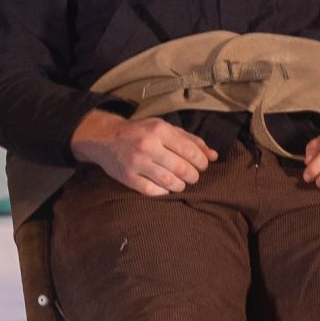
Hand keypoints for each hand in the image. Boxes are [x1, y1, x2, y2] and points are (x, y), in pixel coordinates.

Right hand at [74, 111, 214, 196]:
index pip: (189, 150)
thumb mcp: (165, 128)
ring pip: (169, 181)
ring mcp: (136, 162)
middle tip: (193, 176)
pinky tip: (166, 187)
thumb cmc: (141, 132)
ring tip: (181, 183)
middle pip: (181, 168)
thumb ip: (190, 140)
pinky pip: (152, 191)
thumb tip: (213, 155)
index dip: (201, 161)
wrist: (105, 138)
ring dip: (180, 185)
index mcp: (159, 130)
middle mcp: (148, 145)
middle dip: (193, 176)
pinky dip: (163, 192)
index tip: (203, 166)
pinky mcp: (127, 177)